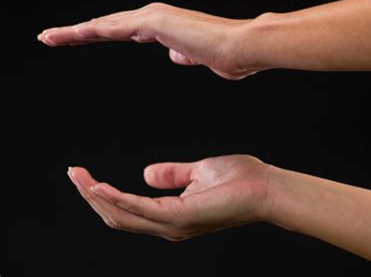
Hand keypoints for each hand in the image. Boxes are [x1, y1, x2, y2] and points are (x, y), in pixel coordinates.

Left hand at [38, 3, 264, 79]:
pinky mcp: (156, 22)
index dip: (99, 35)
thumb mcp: (200, 59)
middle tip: (52, 38)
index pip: (122, 31)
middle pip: (108, 25)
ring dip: (76, 31)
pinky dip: (92, 31)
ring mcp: (154, 18)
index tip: (82, 40)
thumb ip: (185, 55)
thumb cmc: (229, 56)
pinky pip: (116, 28)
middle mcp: (155, 18)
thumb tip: (176, 55)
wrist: (243, 47)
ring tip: (50, 38)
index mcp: (164, 27)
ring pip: (105, 24)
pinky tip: (74, 34)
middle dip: (78, 32)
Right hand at [67, 155, 272, 240]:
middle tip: (74, 174)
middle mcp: (168, 226)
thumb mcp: (198, 173)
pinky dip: (117, 199)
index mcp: (171, 216)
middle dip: (92, 197)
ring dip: (97, 197)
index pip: (127, 210)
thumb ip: (173, 176)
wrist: (266, 187)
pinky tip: (100, 186)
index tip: (85, 176)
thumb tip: (145, 174)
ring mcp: (173, 225)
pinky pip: (140, 209)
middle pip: (118, 216)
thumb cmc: (239, 181)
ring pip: (122, 216)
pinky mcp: (180, 217)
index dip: (103, 196)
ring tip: (79, 177)